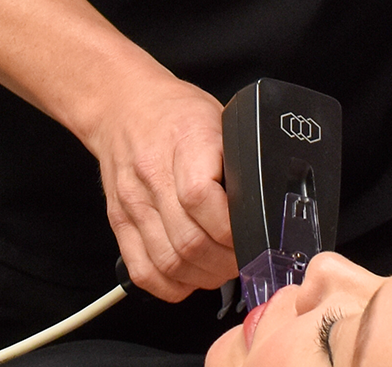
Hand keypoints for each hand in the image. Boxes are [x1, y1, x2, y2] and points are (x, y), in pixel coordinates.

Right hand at [83, 74, 237, 301]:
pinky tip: (189, 277)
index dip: (233, 230)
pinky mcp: (119, 221)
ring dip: (203, 277)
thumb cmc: (177, 113)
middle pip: (189, 241)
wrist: (123, 106)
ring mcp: (133, 202)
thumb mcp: (221, 121)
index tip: (254, 237)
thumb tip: (272, 200)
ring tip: (221, 268)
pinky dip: (170, 286)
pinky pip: (143, 271)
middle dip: (226, 261)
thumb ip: (241, 159)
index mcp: (185, 143)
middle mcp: (153, 175)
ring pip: (169, 263)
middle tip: (245, 259)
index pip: (202, 199)